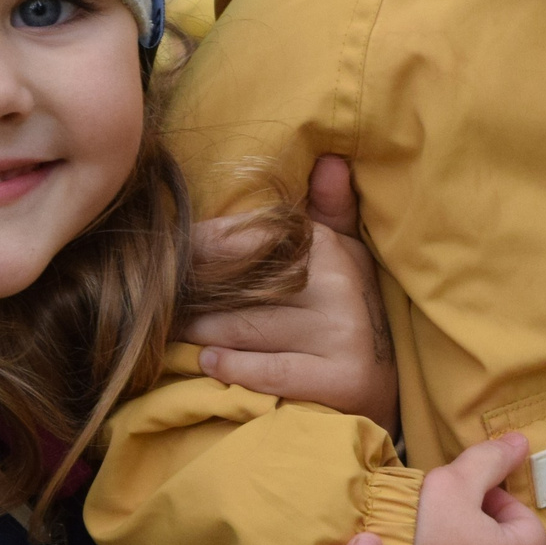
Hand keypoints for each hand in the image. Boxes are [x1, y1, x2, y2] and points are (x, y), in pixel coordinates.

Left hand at [186, 157, 398, 431]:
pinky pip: (269, 370)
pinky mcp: (339, 379)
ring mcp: (341, 333)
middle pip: (240, 287)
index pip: (247, 243)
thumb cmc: (349, 309)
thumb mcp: (346, 253)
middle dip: (194, 297)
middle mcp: (337, 285)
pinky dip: (232, 367)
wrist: (386, 384)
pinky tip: (208, 363)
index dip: (198, 252)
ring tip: (175, 331)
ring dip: (201, 332)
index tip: (168, 261)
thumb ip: (329, 207)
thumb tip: (328, 160)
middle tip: (159, 303)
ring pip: (246, 329)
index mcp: (328, 245)